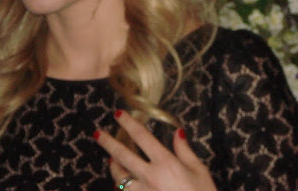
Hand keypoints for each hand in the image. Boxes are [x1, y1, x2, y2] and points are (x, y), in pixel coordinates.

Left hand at [94, 109, 216, 190]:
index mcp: (165, 163)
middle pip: (123, 156)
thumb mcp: (199, 172)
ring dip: (113, 166)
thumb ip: (185, 151)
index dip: (129, 123)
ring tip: (111, 159)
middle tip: (97, 133)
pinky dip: (122, 187)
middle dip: (108, 142)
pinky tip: (121, 184)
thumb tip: (178, 132)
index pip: (142, 137)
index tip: (118, 114)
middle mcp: (150, 177)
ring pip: (119, 177)